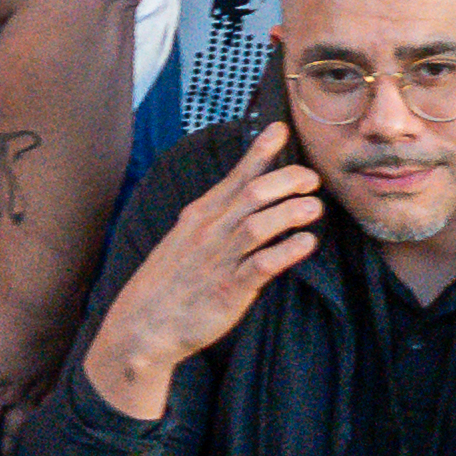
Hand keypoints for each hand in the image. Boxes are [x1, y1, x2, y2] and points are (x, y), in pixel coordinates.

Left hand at [0, 275, 63, 455]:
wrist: (41, 295)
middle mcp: (24, 391)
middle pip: (14, 429)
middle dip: (6, 451)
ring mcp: (49, 377)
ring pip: (40, 414)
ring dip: (33, 431)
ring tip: (31, 443)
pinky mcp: (65, 361)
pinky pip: (60, 393)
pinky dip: (55, 405)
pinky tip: (56, 403)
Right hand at [87, 124, 328, 417]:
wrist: (141, 325)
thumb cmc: (169, 282)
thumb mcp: (186, 240)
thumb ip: (218, 219)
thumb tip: (249, 199)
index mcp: (199, 216)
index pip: (235, 176)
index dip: (260, 152)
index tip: (281, 130)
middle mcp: (209, 232)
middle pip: (253, 193)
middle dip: (287, 180)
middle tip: (312, 179)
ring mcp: (218, 260)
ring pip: (258, 225)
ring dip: (290, 212)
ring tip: (314, 207)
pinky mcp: (227, 290)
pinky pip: (260, 266)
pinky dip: (285, 252)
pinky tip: (306, 244)